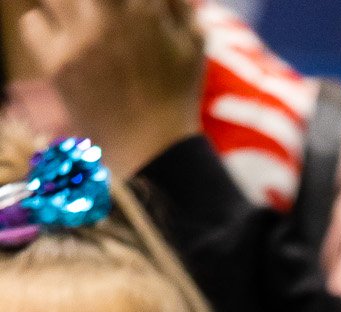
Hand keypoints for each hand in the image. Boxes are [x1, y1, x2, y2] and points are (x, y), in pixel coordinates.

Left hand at [20, 0, 204, 177]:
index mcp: (144, 4)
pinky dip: (41, 30)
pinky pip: (32, 23)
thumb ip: (179, 4)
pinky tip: (60, 47)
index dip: (117, 1)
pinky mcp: (59, 64)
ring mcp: (82, 39)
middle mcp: (110, 15)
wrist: (157, 151)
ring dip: (64, 10)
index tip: (116, 11)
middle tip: (93, 19)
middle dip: (90, 5)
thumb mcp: (193, 45)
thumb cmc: (177, 98)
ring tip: (75, 28)